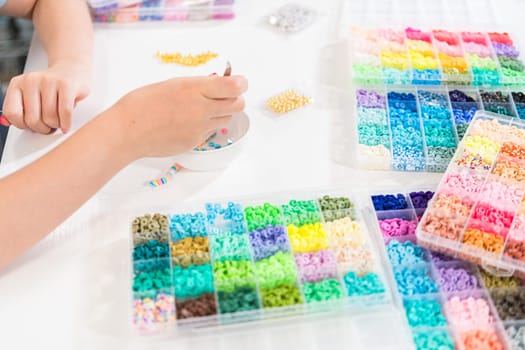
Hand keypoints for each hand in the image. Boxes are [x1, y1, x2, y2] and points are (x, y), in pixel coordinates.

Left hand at [2, 60, 90, 133]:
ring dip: (56, 126)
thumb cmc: (50, 88)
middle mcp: (31, 80)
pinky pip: (65, 112)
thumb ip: (17, 108)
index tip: (31, 125)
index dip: (23, 125)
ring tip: (58, 121)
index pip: (12, 113)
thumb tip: (5, 122)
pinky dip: (66, 123)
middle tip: (48, 126)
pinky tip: (66, 125)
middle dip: (43, 129)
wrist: (71, 70)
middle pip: (33, 119)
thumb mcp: (29, 96)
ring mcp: (49, 81)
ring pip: (50, 118)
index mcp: (17, 84)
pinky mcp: (66, 84)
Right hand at [108, 75, 247, 159]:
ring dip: (222, 114)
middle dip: (236, 99)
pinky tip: (189, 123)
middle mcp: (201, 108)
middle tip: (228, 97)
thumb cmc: (142, 104)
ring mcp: (200, 128)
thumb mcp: (172, 85)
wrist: (128, 131)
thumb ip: (197, 86)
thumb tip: (215, 85)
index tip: (240, 83)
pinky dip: (206, 127)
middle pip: (237, 105)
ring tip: (204, 110)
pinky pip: (210, 133)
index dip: (241, 84)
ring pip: (226, 119)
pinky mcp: (196, 142)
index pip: (232, 86)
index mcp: (194, 88)